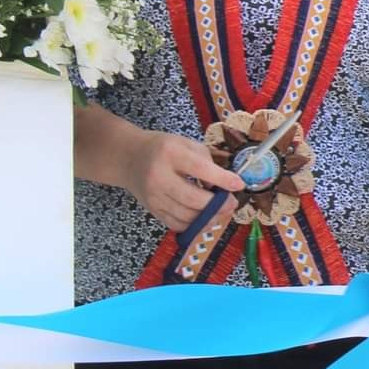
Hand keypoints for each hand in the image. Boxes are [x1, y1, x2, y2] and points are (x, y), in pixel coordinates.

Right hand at [120, 130, 243, 231]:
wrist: (129, 158)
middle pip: (192, 198)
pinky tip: (205, 218)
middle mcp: (159, 176)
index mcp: (170, 153)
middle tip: (232, 203)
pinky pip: (176, 224)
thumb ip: (206, 160)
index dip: (222, 179)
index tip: (239, 184)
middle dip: (217, 204)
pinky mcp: (152, 209)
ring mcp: (153, 195)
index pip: (200, 168)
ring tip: (221, 211)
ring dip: (208, 217)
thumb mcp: (186, 143)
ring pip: (185, 215)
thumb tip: (226, 183)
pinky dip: (194, 224)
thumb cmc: (164, 149)